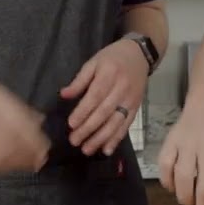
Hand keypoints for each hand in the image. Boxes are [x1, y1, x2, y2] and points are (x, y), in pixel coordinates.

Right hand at [0, 66, 49, 174]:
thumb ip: (21, 110)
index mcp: (5, 114)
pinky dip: (1, 168)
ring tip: (28, 165)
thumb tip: (40, 121)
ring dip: (19, 164)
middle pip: (20, 151)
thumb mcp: (0, 93)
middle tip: (40, 159)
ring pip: (6, 162)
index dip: (40, 145)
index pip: (30, 137)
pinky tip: (6, 165)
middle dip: (33, 156)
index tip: (47, 148)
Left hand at [60, 38, 147, 155]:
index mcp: (109, 75)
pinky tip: (106, 149)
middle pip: (104, 112)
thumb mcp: (94, 61)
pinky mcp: (136, 108)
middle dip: (88, 129)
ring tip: (87, 149)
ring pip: (115, 122)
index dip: (83, 112)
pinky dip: (116, 139)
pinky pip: (126, 126)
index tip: (71, 124)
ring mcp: (130, 100)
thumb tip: (64, 95)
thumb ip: (80, 80)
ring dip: (101, 138)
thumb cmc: (113, 57)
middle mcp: (121, 89)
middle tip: (74, 141)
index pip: (95, 96)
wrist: (140, 55)